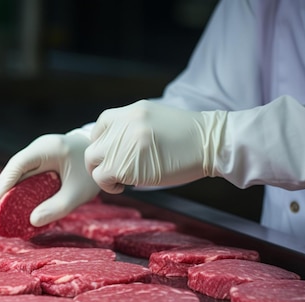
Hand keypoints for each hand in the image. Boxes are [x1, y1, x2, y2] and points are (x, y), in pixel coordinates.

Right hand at [0, 131, 100, 226]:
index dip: (6, 180)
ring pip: (20, 170)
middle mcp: (41, 146)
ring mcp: (41, 151)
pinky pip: (27, 172)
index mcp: (50, 149)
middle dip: (6, 187)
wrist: (102, 158)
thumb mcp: (78, 193)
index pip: (20, 162)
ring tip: (6, 207)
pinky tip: (20, 201)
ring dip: (13, 187)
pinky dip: (22, 186)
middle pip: (16, 166)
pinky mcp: (42, 159)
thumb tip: (33, 220)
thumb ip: (57, 208)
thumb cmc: (90, 174)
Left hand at [84, 100, 226, 192]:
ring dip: (103, 175)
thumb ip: (132, 128)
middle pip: (93, 147)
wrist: (211, 142)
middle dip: (100, 162)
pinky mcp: (125, 165)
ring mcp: (123, 144)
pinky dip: (109, 186)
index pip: (100, 126)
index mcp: (130, 111)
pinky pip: (103, 177)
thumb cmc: (189, 137)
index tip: (113, 155)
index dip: (103, 144)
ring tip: (120, 181)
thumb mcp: (155, 120)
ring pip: (93, 162)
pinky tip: (124, 186)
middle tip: (114, 172)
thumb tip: (115, 148)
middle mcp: (123, 124)